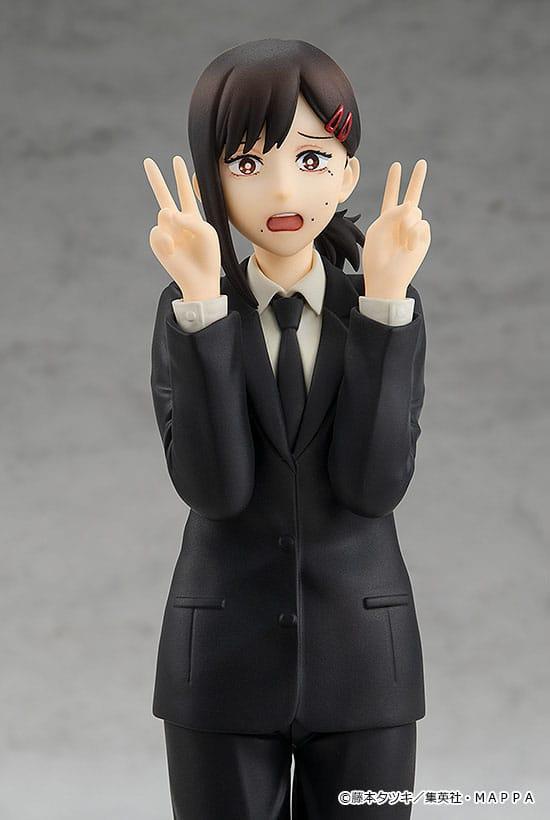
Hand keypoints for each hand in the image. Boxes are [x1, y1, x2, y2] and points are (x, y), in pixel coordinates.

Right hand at [143, 156, 220, 300]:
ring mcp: (166, 231)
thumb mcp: (206, 232)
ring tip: (181, 240)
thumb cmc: (208, 256)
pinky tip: (174, 250)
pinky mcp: (158, 243)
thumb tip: (165, 214)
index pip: (185, 191)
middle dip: (156, 179)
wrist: (200, 279)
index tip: (177, 160)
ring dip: (173, 222)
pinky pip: (157, 231)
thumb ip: (188, 219)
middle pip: (164, 195)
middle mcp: (177, 221)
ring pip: (163, 213)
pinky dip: (166, 240)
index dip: (181, 176)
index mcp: (192, 216)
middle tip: (148, 160)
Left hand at [362, 159, 430, 298]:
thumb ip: (393, 212)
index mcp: (387, 220)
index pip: (391, 197)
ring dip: (405, 224)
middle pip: (411, 196)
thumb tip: (413, 205)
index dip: (394, 182)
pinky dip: (413, 234)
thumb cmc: (377, 255)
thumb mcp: (378, 229)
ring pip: (414, 211)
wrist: (386, 276)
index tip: (396, 166)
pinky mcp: (423, 237)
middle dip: (416, 180)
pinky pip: (421, 224)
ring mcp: (414, 229)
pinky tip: (408, 248)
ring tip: (400, 242)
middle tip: (422, 162)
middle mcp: (402, 222)